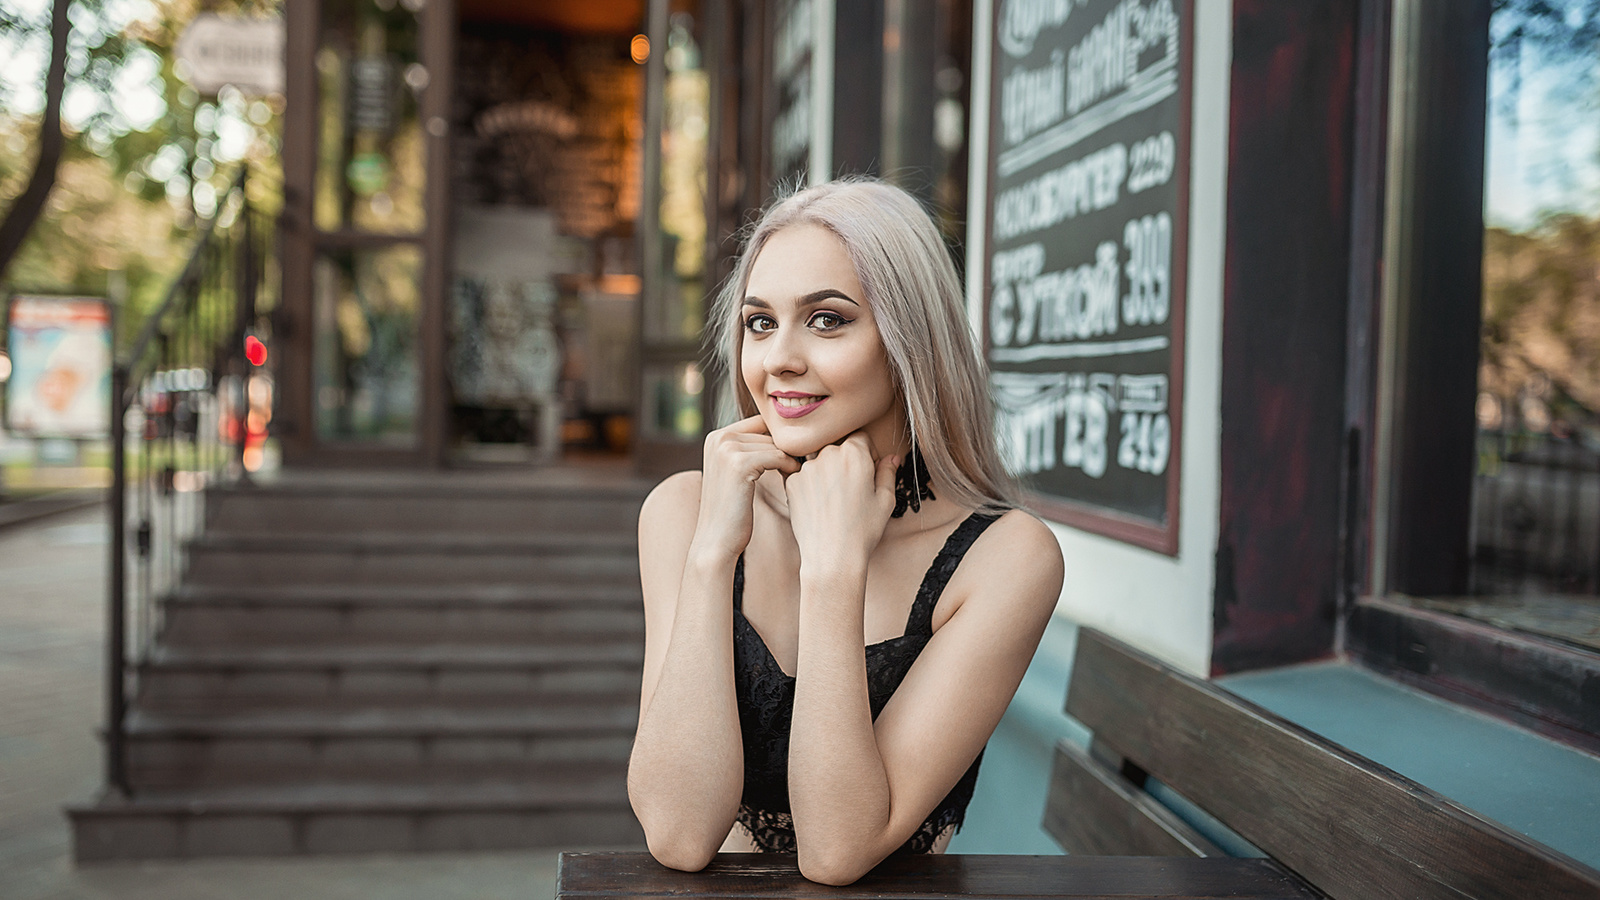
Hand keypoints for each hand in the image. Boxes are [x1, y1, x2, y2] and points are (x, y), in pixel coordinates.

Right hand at [692, 415, 801, 560]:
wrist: (716, 541)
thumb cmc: (733, 511)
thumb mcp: (736, 473)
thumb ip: (751, 450)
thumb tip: (785, 434)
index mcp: (717, 436)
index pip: (761, 424)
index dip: (779, 440)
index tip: (794, 457)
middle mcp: (719, 438)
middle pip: (770, 433)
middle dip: (786, 451)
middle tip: (798, 468)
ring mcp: (727, 449)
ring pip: (776, 445)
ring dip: (790, 460)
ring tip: (795, 476)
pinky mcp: (739, 464)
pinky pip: (778, 456)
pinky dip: (790, 467)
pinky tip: (792, 479)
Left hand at [783, 432, 899, 570]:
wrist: (832, 556)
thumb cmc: (862, 530)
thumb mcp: (885, 500)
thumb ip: (888, 472)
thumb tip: (891, 458)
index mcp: (854, 454)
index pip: (860, 438)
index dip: (867, 453)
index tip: (868, 471)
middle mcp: (827, 454)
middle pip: (838, 447)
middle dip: (846, 462)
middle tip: (852, 489)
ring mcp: (806, 468)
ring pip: (819, 461)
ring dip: (827, 473)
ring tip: (834, 501)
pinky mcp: (791, 483)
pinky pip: (803, 476)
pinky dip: (811, 486)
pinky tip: (820, 506)